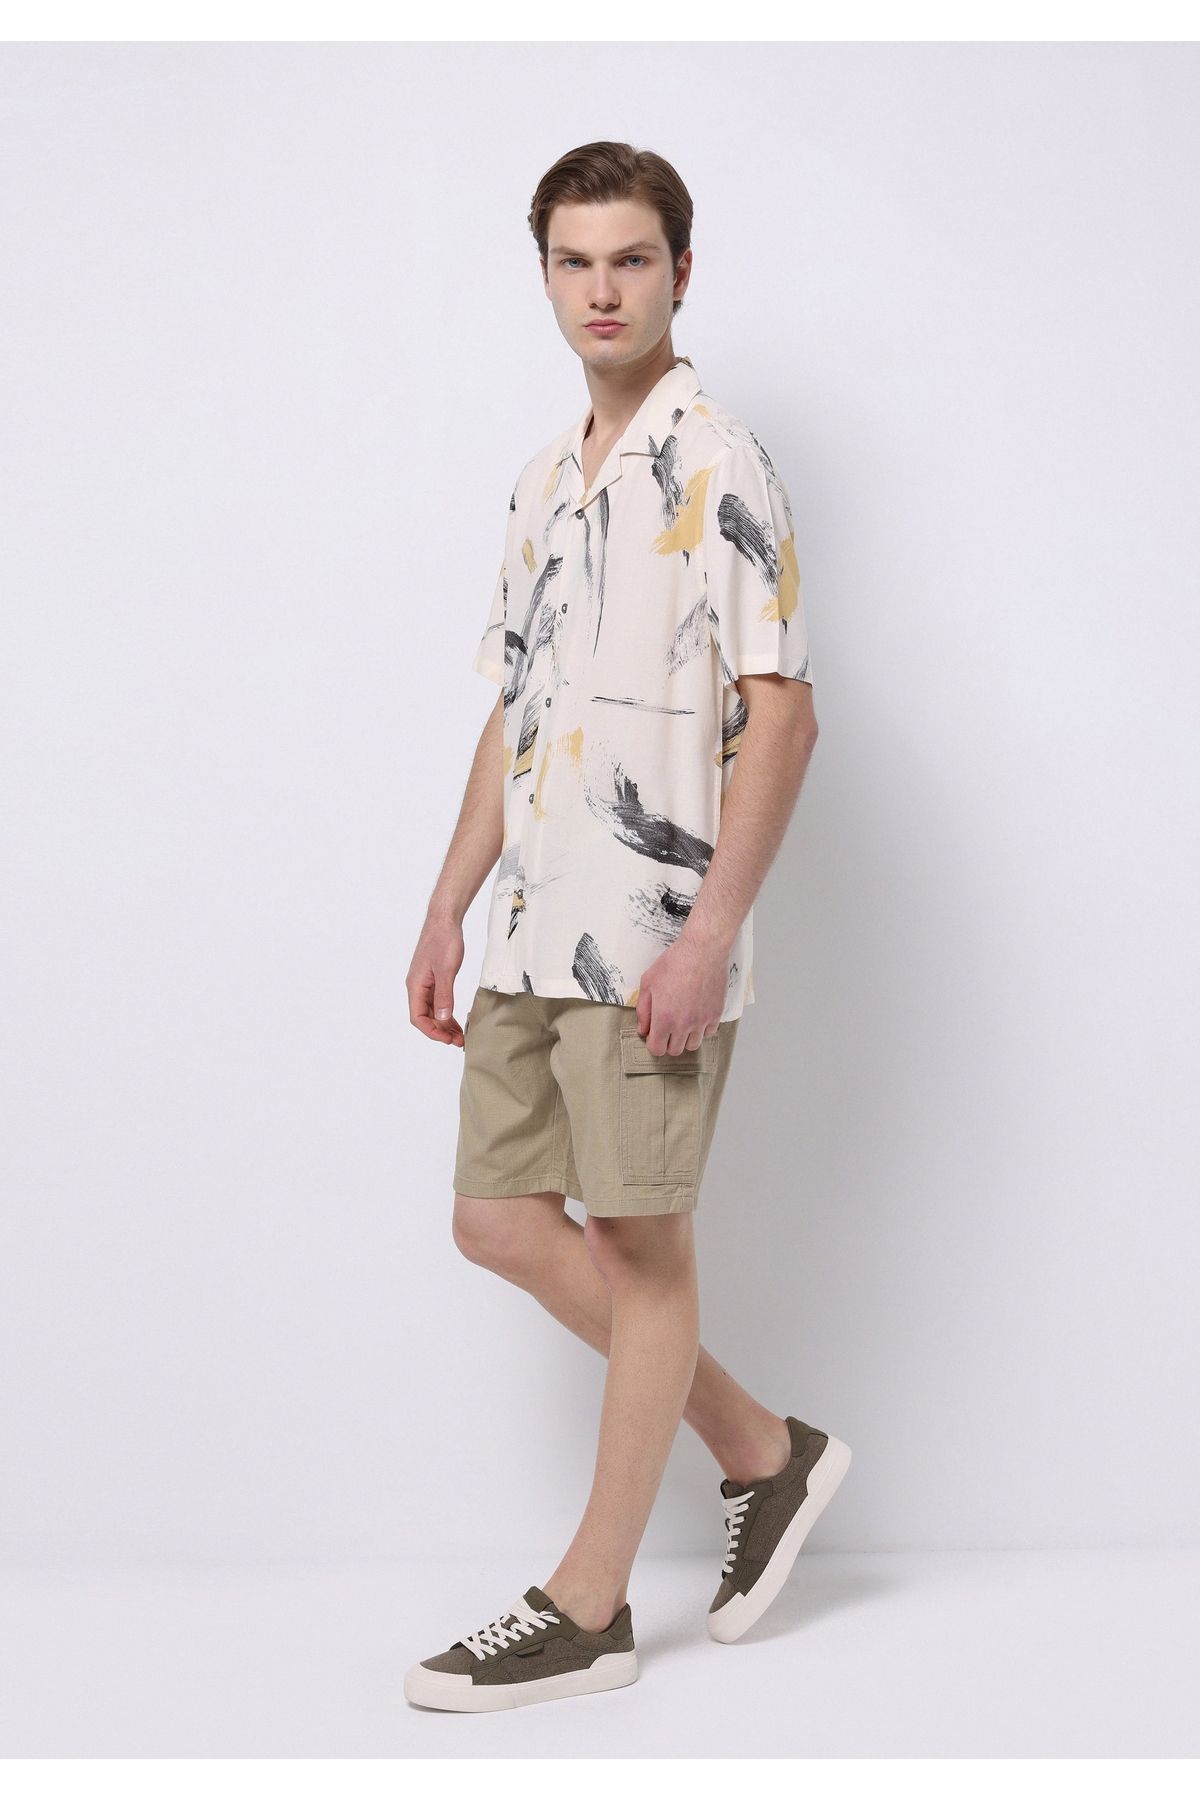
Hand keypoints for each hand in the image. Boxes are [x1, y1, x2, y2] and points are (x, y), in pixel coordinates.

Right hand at [407, 916, 467, 1046]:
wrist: (444, 920)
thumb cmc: (443, 941)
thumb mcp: (446, 970)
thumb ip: (444, 995)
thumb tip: (443, 1018)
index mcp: (415, 986)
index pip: (418, 1018)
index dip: (432, 1031)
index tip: (448, 1039)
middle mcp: (417, 987)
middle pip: (425, 1017)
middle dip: (441, 1031)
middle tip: (459, 1042)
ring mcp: (425, 983)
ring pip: (432, 1011)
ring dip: (445, 1025)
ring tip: (460, 1036)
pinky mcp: (433, 979)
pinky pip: (438, 1002)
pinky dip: (447, 1013)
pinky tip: (456, 1020)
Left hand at [635, 934, 728, 1053]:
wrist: (702, 951)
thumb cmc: (674, 963)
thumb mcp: (648, 983)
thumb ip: (643, 1010)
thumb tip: (643, 1029)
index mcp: (664, 1019)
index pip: (657, 1049)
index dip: (653, 1043)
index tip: (654, 1035)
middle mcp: (684, 1024)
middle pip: (675, 1050)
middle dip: (668, 1042)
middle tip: (667, 1028)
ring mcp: (702, 1021)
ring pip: (693, 1045)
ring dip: (685, 1038)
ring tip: (682, 1023)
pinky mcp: (716, 1014)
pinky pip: (709, 1033)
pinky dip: (702, 1029)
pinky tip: (697, 1016)